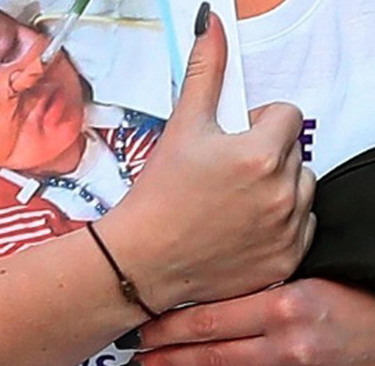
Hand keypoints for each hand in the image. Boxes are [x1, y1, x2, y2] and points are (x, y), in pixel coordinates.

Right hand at [95, 11, 315, 310]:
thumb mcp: (181, 128)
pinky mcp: (284, 261)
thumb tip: (212, 27)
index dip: (256, 123)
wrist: (141, 261)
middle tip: (224, 174)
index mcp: (260, 154)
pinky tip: (243, 228)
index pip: (285, 115)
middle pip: (294, 153)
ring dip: (277, 189)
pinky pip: (302, 228)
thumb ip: (205, 72)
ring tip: (233, 202)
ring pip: (301, 189)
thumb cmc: (157, 199)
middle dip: (265, 156)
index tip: (232, 140)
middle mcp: (282, 193)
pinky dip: (280, 226)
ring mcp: (286, 230)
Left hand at [119, 279, 374, 365]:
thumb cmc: (351, 300)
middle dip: (165, 360)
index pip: (208, 320)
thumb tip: (196, 297)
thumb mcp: (300, 279)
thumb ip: (249, 291)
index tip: (144, 330)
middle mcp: (290, 348)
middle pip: (209, 357)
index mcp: (286, 306)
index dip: (167, 328)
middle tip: (138, 360)